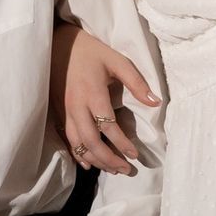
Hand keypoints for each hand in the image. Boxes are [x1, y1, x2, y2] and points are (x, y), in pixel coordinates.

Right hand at [50, 22, 158, 175]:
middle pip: (91, 141)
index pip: (108, 126)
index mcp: (92, 93)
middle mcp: (77, 106)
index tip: (135, 155)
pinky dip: (78, 154)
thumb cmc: (92, 52)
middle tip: (126, 170)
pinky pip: (68, 139)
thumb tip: (155, 102)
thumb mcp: (118, 61)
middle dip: (109, 159)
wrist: (60, 45)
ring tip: (113, 170)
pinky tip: (88, 164)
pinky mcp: (60, 113)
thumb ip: (136, 82)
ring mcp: (66, 111)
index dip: (121, 143)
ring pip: (78, 143)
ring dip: (95, 160)